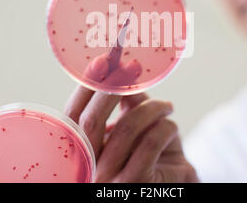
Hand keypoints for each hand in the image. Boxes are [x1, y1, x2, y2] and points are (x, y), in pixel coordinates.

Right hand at [64, 55, 197, 182]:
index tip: (102, 61)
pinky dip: (166, 127)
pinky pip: (150, 142)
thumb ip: (125, 104)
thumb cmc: (151, 155)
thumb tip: (123, 72)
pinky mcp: (134, 183)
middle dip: (113, 89)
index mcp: (82, 150)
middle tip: (133, 68)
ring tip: (167, 107)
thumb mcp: (134, 126)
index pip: (72, 116)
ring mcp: (108, 179)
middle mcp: (88, 167)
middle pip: (91, 120)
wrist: (173, 185)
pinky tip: (171, 126)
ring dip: (152, 108)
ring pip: (127, 127)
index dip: (85, 87)